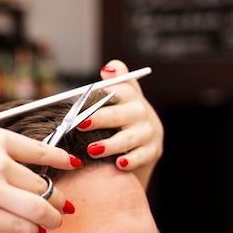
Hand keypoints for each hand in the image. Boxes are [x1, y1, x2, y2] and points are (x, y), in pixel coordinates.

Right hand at [0, 127, 78, 232]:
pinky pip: (22, 226)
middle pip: (42, 183)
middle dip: (55, 198)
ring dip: (51, 217)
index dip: (60, 160)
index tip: (72, 166)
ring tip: (54, 222)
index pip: (41, 150)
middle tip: (63, 207)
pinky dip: (32, 231)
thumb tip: (21, 171)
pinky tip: (33, 232)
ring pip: (40, 207)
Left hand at [78, 59, 162, 187]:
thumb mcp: (119, 93)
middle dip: (100, 119)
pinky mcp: (153, 150)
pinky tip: (119, 164)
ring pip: (129, 138)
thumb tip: (107, 69)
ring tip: (92, 150)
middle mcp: (140, 111)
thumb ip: (113, 80)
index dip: (99, 98)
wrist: (145, 136)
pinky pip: (142, 156)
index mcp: (130, 94)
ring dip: (111, 144)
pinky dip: (131, 160)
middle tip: (80, 125)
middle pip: (120, 114)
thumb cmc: (120, 112)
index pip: (117, 92)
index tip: (81, 104)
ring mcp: (148, 132)